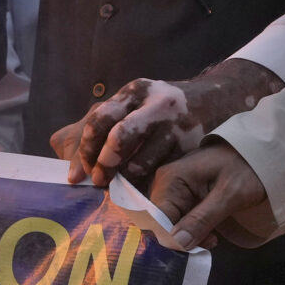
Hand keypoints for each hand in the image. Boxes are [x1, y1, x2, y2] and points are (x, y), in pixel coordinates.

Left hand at [55, 77, 204, 187]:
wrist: (215, 99)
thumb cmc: (160, 109)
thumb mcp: (133, 104)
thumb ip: (98, 126)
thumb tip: (68, 163)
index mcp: (133, 92)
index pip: (99, 119)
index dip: (85, 149)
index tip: (77, 173)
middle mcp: (155, 105)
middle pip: (119, 138)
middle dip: (103, 165)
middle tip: (97, 182)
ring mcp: (176, 126)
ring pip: (141, 163)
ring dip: (123, 182)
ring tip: (117, 190)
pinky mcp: (191, 147)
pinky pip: (161, 174)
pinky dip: (146, 187)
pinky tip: (140, 192)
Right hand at [142, 140, 279, 250]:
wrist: (261, 155)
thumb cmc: (248, 170)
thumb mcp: (229, 196)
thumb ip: (202, 220)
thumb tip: (177, 243)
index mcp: (171, 179)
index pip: (157, 219)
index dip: (171, 238)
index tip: (195, 249)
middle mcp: (165, 183)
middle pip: (160, 222)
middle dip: (181, 238)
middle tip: (210, 242)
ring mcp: (172, 189)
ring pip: (169, 223)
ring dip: (188, 236)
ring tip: (213, 238)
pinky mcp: (181, 195)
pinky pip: (178, 218)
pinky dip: (191, 229)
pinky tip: (209, 231)